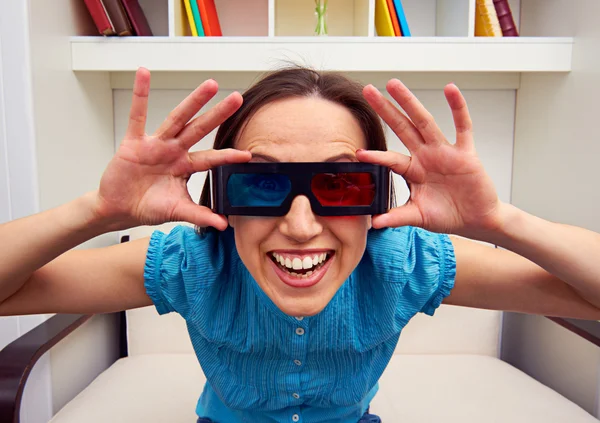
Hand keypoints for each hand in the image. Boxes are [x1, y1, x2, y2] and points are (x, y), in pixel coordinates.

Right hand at [94, 68, 250, 230]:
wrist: (118, 209)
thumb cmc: (147, 207)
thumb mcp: (176, 212)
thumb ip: (199, 216)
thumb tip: (222, 225)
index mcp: (184, 167)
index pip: (210, 159)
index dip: (227, 156)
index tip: (248, 154)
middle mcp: (174, 151)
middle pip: (200, 129)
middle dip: (218, 114)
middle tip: (237, 98)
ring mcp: (155, 144)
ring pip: (178, 118)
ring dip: (194, 101)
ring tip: (211, 85)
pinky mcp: (134, 142)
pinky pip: (137, 115)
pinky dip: (140, 95)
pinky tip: (144, 74)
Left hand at [358, 79, 500, 238]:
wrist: (477, 220)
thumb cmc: (448, 215)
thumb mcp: (418, 217)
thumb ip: (397, 217)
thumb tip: (374, 223)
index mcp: (413, 171)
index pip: (390, 159)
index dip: (376, 156)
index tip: (357, 152)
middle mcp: (426, 156)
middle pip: (402, 128)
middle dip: (386, 110)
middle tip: (368, 90)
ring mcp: (445, 152)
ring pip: (425, 122)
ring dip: (410, 102)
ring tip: (394, 84)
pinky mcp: (466, 153)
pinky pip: (463, 127)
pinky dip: (458, 108)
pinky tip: (451, 89)